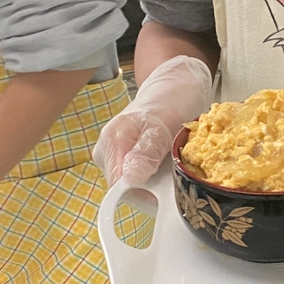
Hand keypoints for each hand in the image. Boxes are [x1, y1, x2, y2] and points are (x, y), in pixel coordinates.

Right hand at [93, 55, 212, 185]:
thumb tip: (130, 179)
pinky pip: (140, 181)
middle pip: (124, 190)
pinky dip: (157, 181)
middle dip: (151, 191)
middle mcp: (107, 152)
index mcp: (112, 141)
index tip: (165, 193)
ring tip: (174, 171)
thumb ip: (147, 151)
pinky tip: (169, 171)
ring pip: (133, 188)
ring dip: (156, 187)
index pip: (117, 186)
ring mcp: (115, 157)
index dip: (141, 195)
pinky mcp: (126, 160)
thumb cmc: (171, 101)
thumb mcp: (163, 124)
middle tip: (176, 179)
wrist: (175, 88)